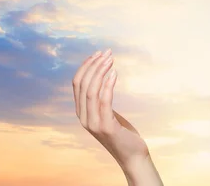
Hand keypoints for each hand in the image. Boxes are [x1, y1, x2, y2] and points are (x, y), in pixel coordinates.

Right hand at [72, 49, 162, 185]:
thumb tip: (103, 77)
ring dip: (101, 71)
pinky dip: (108, 84)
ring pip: (91, 90)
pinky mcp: (106, 127)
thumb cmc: (123, 133)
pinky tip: (114, 73)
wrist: (133, 155)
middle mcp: (83, 117)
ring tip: (111, 59)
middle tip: (107, 53)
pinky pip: (104, 101)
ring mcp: (93, 123)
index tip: (98, 53)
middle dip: (94, 65)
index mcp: (81, 112)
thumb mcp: (108, 114)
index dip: (86, 66)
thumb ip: (101, 100)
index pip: (77, 83)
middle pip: (82, 84)